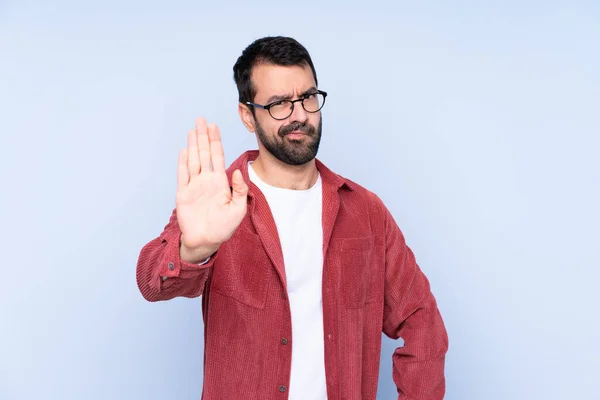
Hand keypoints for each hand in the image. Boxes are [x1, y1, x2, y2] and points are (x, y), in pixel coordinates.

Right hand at [176, 117, 247, 261]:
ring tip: (192, 130)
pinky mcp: (183, 194)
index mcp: (220, 182)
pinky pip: (182, 175)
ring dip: (193, 145)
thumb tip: (238, 172)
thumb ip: (240, 190)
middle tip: (201, 119)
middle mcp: (206, 180)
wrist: (206, 241)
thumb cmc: (224, 227)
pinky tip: (184, 150)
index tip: (213, 126)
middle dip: (203, 136)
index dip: (216, 140)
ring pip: (193, 160)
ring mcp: (194, 186)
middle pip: (204, 153)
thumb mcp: (239, 209)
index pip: (217, 156)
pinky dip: (182, 162)